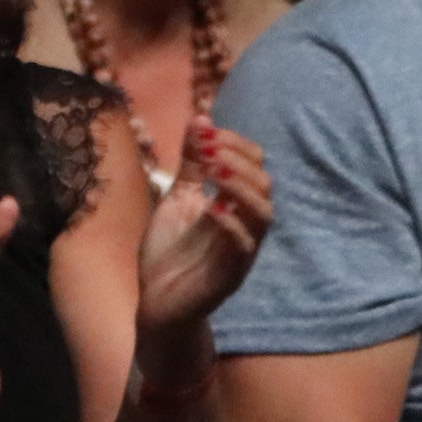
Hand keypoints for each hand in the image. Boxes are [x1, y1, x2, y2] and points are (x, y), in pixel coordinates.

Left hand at [139, 126, 273, 339]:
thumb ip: (190, 165)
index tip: (205, 132)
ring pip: (264, 215)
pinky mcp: (231, 274)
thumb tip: (200, 119)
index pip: (254, 164)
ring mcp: (241, 250)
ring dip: (241, 189)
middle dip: (238, 162)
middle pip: (265, 185)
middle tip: (207, 151)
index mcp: (234, 204)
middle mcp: (244, 224)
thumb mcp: (175, 199)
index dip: (235, 144)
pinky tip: (210, 209)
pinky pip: (244, 247)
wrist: (156, 301)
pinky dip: (231, 224)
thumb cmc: (169, 252)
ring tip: (214, 173)